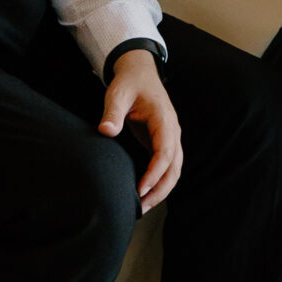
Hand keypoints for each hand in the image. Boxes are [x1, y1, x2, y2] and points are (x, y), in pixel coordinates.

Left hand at [99, 50, 182, 205]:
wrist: (139, 73)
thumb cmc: (129, 83)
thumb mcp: (118, 93)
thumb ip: (113, 112)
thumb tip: (106, 130)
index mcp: (164, 119)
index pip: (165, 152)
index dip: (154, 173)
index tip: (139, 189)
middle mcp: (173, 131)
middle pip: (175, 167)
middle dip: (160, 190)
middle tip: (141, 208)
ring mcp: (171, 138)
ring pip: (174, 170)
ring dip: (162, 190)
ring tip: (142, 207)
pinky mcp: (164, 143)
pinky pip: (168, 167)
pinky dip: (160, 183)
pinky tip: (145, 195)